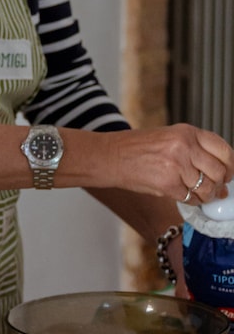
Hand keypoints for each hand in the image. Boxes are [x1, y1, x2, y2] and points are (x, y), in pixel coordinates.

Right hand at [87, 124, 233, 203]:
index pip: (224, 150)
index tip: (228, 174)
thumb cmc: (136, 148)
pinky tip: (186, 198)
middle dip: (220, 184)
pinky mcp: (168, 183)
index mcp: (187, 132)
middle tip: (215, 188)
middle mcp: (185, 146)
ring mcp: (177, 165)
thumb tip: (220, 173)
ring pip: (207, 187)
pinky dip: (192, 201)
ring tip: (199, 195)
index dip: (230, 165)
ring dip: (206, 195)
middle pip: (219, 171)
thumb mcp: (169, 138)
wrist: (110, 157)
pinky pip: (191, 198)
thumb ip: (194, 150)